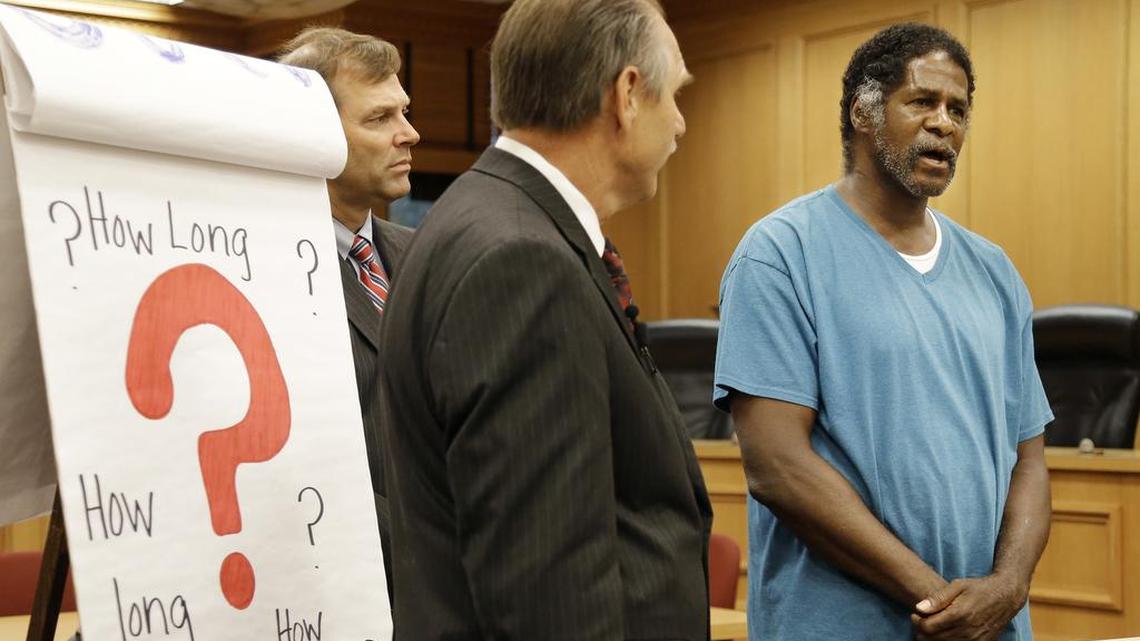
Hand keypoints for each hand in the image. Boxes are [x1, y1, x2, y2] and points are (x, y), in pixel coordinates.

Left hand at [910, 574, 1026, 640]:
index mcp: (959, 614)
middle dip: (922, 631)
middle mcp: (967, 630)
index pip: (927, 627)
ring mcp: (975, 640)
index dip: (917, 621)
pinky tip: (946, 632)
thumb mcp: (958, 585)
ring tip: (933, 626)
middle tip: (922, 620)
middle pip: (933, 639)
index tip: (916, 614)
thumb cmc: (979, 588)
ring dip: (934, 638)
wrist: (1006, 597)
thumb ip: (938, 598)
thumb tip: (918, 608)